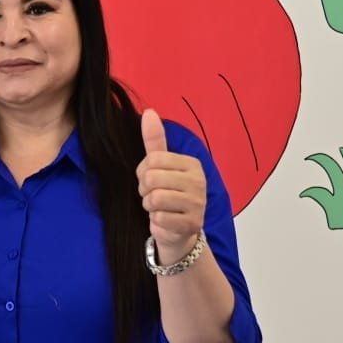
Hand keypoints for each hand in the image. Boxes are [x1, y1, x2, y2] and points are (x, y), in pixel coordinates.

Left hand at [137, 109, 206, 263]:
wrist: (179, 231)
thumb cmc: (168, 195)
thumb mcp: (161, 167)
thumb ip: (155, 141)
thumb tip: (149, 112)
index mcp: (192, 164)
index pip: (152, 160)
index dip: (142, 172)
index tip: (150, 181)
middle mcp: (199, 181)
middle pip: (152, 179)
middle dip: (145, 190)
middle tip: (153, 197)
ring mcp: (198, 203)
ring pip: (154, 199)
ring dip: (150, 206)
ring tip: (159, 208)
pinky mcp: (192, 224)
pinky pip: (159, 218)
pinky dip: (156, 221)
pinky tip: (166, 221)